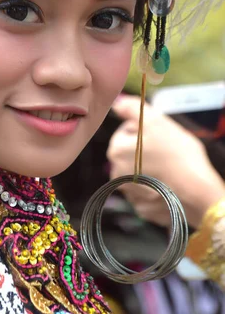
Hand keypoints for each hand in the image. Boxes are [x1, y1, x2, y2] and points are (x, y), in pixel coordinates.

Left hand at [107, 96, 224, 228]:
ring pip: (137, 173)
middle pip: (130, 154)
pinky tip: (169, 184)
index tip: (160, 136)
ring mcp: (128, 194)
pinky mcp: (143, 210)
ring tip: (169, 168)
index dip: (144, 130)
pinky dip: (155, 189)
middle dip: (145, 151)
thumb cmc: (176, 152)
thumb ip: (131, 108)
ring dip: (149, 169)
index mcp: (115, 150)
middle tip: (167, 151)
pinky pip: (147, 194)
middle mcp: (115, 174)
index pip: (126, 131)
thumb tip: (115, 103)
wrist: (197, 191)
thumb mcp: (156, 121)